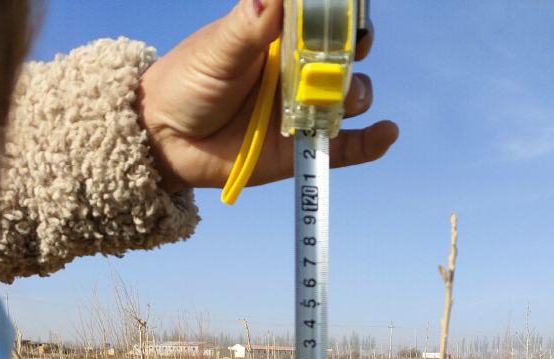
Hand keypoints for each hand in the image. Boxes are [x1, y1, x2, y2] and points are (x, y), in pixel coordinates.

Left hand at [136, 0, 397, 192]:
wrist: (166, 140)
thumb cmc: (186, 83)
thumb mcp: (217, 50)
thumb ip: (248, 24)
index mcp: (280, 35)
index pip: (324, 18)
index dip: (342, 14)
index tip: (347, 13)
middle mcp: (298, 71)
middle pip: (346, 55)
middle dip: (355, 50)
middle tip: (350, 50)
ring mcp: (304, 110)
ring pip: (350, 98)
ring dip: (356, 94)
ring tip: (340, 98)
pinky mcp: (304, 149)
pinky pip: (347, 147)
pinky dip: (371, 142)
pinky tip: (387, 134)